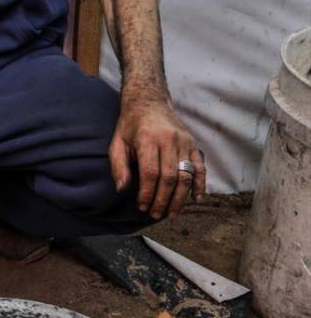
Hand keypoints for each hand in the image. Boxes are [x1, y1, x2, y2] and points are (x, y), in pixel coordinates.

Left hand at [109, 98, 205, 219]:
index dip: (147, 193)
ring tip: (171, 214)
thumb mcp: (117, 143)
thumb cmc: (130, 126)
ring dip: (180, 198)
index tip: (142, 206)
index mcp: (147, 139)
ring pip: (186, 175)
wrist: (149, 102)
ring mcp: (184, 142)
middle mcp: (169, 140)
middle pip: (169, 177)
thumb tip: (121, 189)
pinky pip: (200, 167)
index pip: (150, 173)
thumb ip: (118, 166)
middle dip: (163, 200)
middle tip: (155, 214)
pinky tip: (195, 199)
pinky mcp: (194, 144)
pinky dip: (200, 184)